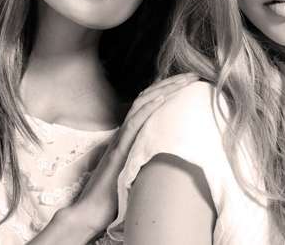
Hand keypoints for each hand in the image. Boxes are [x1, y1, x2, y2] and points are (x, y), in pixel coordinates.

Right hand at [64, 73, 199, 237]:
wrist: (91, 211)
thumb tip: (170, 154)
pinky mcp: (119, 150)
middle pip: (148, 99)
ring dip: (163, 90)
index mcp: (130, 136)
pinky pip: (133, 124)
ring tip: (182, 81)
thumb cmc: (113, 195)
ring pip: (142, 106)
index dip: (168, 91)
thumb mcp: (137, 170)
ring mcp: (121, 139)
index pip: (150, 105)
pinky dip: (147, 109)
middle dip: (171, 84)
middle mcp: (125, 133)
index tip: (188, 83)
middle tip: (193, 75)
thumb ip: (148, 158)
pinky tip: (161, 99)